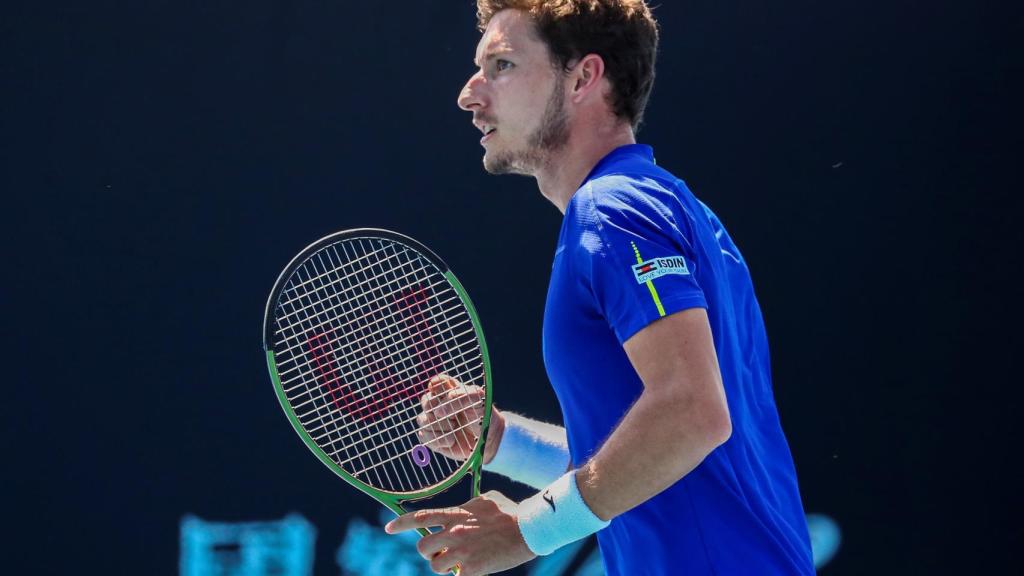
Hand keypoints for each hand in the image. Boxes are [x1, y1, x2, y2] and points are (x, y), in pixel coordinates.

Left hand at [385, 491, 535, 575]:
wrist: (529, 528)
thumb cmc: (511, 512)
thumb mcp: (486, 500)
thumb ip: (469, 506)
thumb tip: (463, 510)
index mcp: (456, 514)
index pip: (420, 517)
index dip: (401, 523)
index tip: (388, 528)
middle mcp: (454, 531)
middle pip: (423, 547)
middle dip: (429, 552)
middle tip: (443, 552)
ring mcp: (461, 551)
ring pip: (435, 565)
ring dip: (444, 566)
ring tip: (460, 562)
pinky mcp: (471, 569)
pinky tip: (474, 570)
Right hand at [417, 374, 503, 462]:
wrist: (488, 440)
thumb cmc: (483, 416)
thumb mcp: (478, 400)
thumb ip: (461, 397)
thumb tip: (441, 407)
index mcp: (449, 390)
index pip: (437, 382)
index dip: (440, 389)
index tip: (450, 396)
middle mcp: (438, 403)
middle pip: (426, 400)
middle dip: (439, 409)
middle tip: (454, 416)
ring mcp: (433, 420)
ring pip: (422, 419)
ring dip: (440, 425)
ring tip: (455, 427)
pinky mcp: (431, 437)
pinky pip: (425, 436)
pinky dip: (440, 439)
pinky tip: (452, 440)